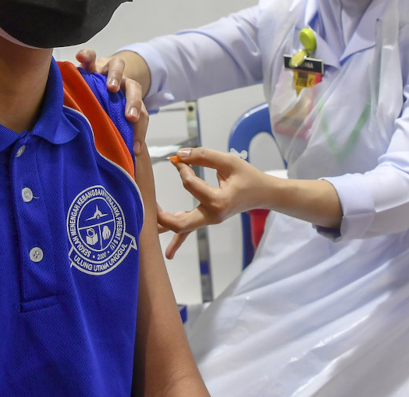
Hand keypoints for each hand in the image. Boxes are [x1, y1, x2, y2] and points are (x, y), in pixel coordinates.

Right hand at [76, 48, 146, 153]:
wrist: (99, 75)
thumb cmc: (107, 103)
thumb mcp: (114, 118)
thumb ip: (120, 133)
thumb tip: (128, 156)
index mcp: (131, 97)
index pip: (141, 112)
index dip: (140, 131)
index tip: (135, 148)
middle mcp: (122, 82)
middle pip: (134, 87)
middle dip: (134, 102)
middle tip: (130, 117)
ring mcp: (107, 69)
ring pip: (117, 66)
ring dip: (116, 77)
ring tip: (110, 88)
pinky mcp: (92, 62)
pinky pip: (90, 56)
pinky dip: (87, 56)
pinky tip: (79, 58)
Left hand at [156, 147, 273, 258]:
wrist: (262, 194)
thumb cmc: (247, 176)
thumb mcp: (228, 161)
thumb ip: (204, 156)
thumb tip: (179, 154)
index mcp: (218, 201)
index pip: (190, 185)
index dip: (182, 169)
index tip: (178, 159)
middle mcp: (212, 215)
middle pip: (180, 223)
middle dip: (161, 215)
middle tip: (148, 203)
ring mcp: (209, 220)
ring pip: (182, 229)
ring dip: (164, 228)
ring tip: (145, 230)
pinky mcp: (206, 219)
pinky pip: (189, 232)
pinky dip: (178, 240)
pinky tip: (168, 253)